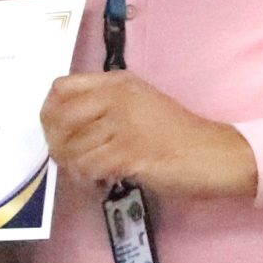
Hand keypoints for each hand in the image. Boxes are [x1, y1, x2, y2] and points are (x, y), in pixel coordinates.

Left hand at [41, 73, 258, 197]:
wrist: (212, 154)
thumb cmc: (176, 134)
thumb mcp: (138, 105)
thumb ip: (103, 106)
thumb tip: (62, 124)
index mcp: (117, 82)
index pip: (61, 88)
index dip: (49, 112)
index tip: (56, 132)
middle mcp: (116, 97)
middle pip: (58, 118)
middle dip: (56, 144)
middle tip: (69, 160)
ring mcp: (122, 124)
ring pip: (71, 147)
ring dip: (74, 166)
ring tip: (90, 172)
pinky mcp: (129, 152)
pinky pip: (88, 166)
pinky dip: (88, 178)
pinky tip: (100, 180)